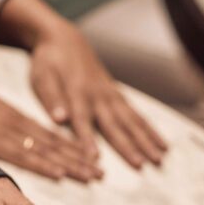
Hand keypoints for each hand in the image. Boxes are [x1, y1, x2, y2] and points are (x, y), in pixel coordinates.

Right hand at [0, 54, 100, 181]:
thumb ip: (2, 119)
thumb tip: (9, 129)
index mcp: (15, 117)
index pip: (50, 136)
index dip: (72, 148)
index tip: (91, 159)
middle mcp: (16, 125)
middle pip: (54, 145)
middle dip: (78, 160)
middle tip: (100, 174)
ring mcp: (5, 133)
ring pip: (45, 152)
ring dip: (70, 166)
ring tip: (91, 177)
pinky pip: (21, 156)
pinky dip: (43, 165)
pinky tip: (60, 174)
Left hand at [29, 24, 167, 168]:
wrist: (65, 39)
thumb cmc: (49, 61)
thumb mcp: (41, 77)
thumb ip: (51, 99)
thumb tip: (58, 118)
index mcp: (76, 94)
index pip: (82, 120)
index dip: (88, 140)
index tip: (95, 158)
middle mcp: (98, 96)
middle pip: (115, 125)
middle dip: (128, 146)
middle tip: (141, 164)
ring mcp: (111, 95)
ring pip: (132, 121)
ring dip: (146, 140)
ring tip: (160, 158)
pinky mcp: (118, 95)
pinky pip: (137, 114)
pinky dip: (150, 129)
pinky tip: (162, 143)